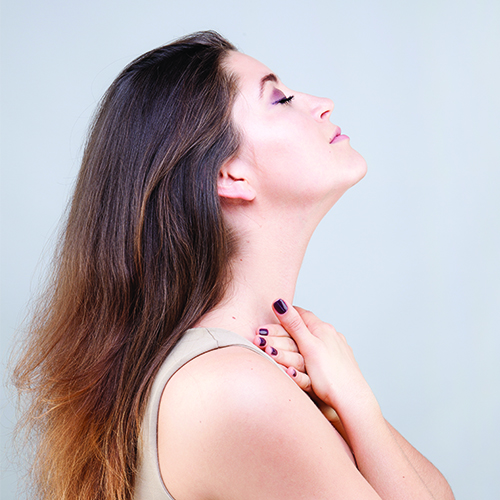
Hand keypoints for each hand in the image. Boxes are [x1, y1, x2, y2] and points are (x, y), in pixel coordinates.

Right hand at [263, 299, 376, 415]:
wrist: (352, 400)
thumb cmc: (330, 376)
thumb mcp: (308, 346)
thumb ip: (294, 325)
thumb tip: (280, 303)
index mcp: (323, 329)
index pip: (302, 313)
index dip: (287, 312)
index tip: (274, 313)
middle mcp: (332, 335)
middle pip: (308, 325)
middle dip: (291, 327)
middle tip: (276, 330)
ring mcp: (338, 348)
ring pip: (316, 338)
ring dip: (301, 339)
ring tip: (291, 341)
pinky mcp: (340, 361)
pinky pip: (323, 351)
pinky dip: (312, 350)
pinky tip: (310, 356)